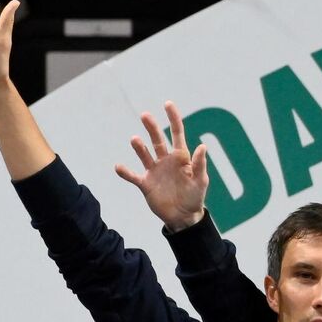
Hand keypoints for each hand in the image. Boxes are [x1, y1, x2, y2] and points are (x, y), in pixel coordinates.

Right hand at [115, 101, 209, 229]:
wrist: (183, 217)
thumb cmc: (195, 197)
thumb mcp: (200, 181)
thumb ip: (200, 164)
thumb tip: (203, 146)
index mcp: (181, 158)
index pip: (177, 134)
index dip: (173, 119)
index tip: (167, 104)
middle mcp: (166, 161)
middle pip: (158, 140)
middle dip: (152, 127)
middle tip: (145, 115)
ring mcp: (154, 171)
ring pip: (145, 154)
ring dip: (139, 147)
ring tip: (135, 140)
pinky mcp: (145, 184)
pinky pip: (132, 176)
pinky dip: (125, 172)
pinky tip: (118, 166)